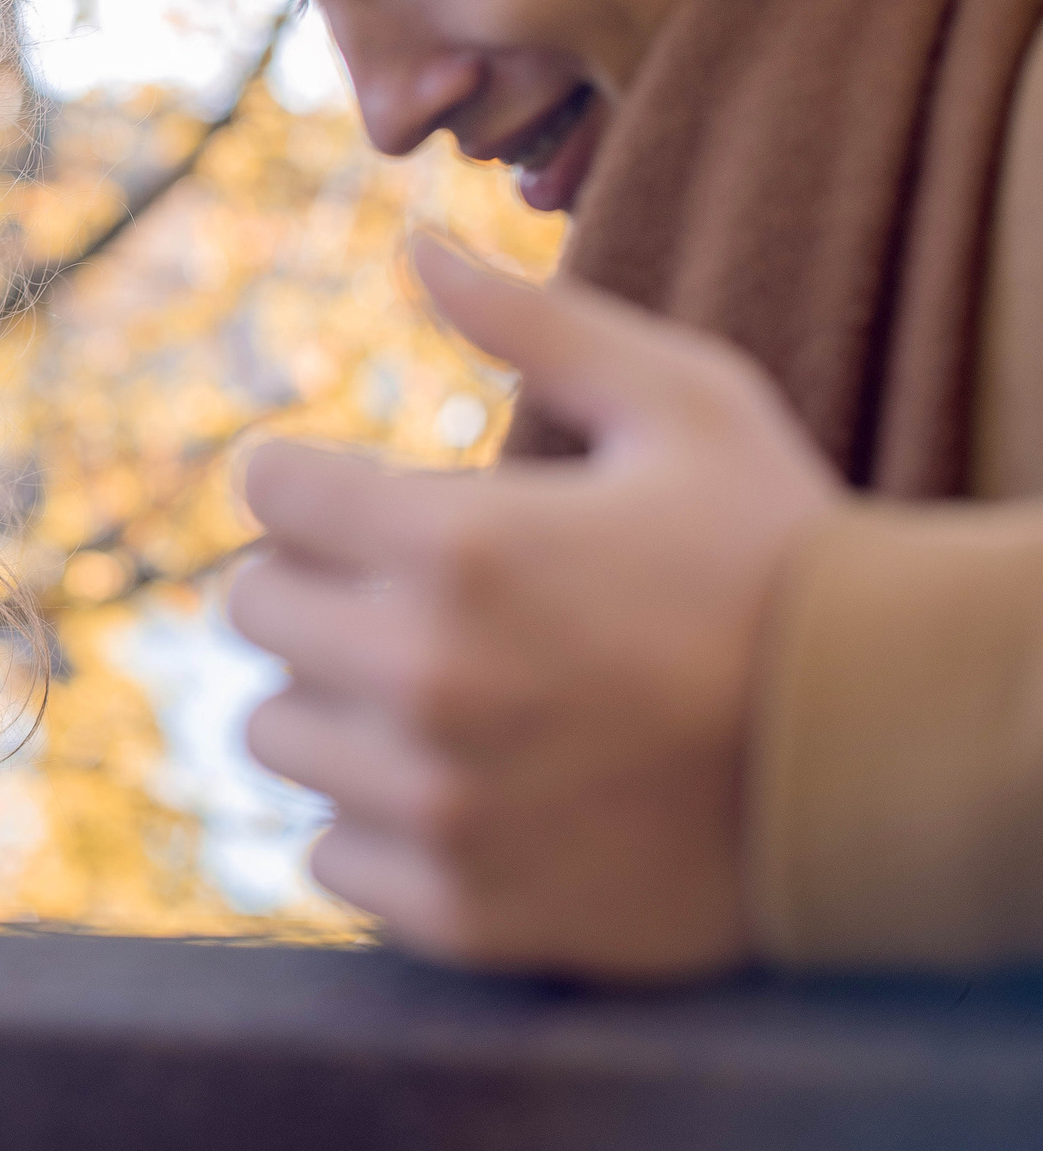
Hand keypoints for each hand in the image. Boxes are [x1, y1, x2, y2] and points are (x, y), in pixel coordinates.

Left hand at [228, 234, 839, 978]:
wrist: (896, 757)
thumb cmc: (786, 558)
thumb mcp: (684, 403)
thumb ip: (535, 321)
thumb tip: (417, 241)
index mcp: (455, 543)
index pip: (266, 488)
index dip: (317, 483)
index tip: (365, 503)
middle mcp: (423, 676)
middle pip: (254, 609)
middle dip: (318, 587)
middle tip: (410, 598)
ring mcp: (439, 803)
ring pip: (276, 734)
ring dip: (336, 707)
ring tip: (441, 694)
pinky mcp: (463, 909)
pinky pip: (331, 855)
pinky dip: (379, 824)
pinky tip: (466, 789)